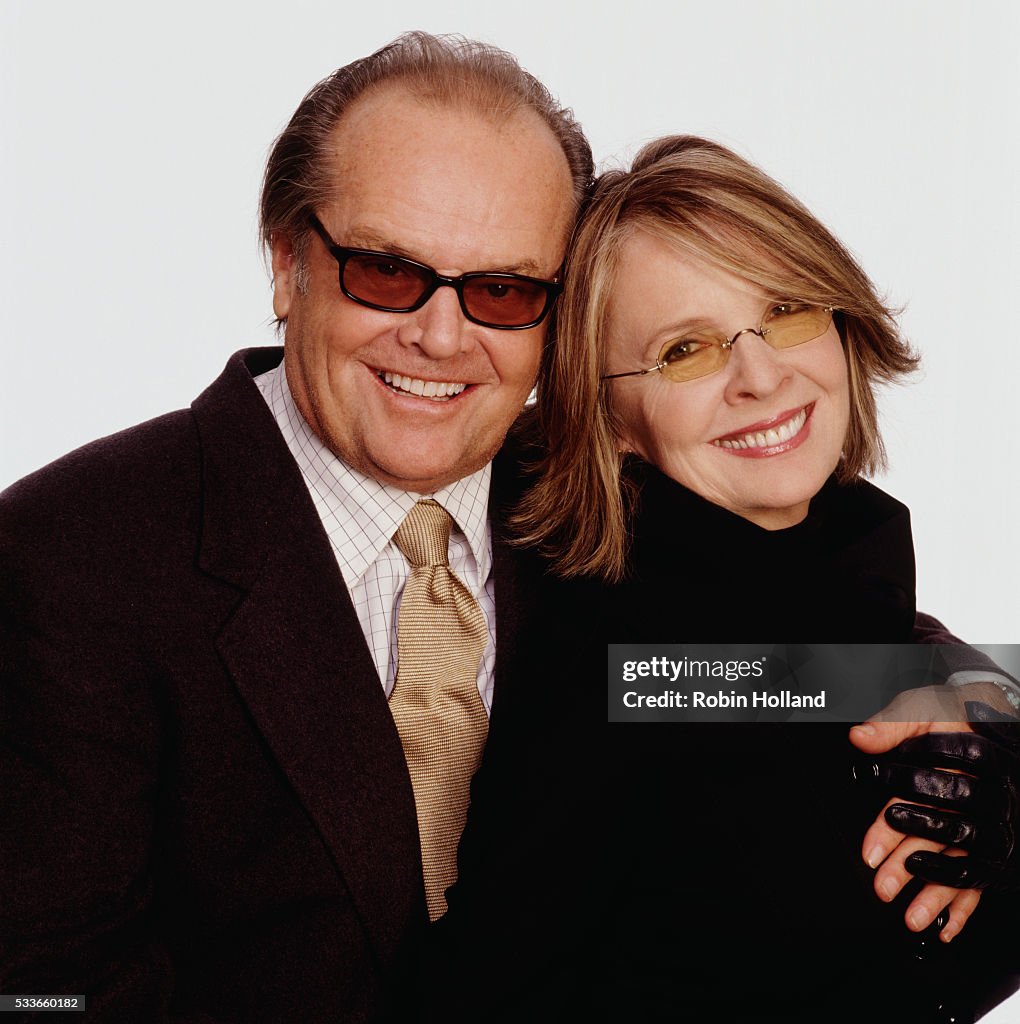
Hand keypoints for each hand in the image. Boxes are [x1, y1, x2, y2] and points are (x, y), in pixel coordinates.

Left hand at [849, 683, 1018, 939]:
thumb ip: (890, 725)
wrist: (987, 718)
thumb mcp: (919, 710)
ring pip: (965, 864)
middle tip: (880, 881)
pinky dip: (964, 907)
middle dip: (909, 861)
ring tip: (910, 917)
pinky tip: (946, 928)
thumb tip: (859, 737)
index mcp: (968, 760)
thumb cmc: (951, 714)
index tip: (875, 834)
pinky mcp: (992, 844)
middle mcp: (986, 796)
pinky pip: (980, 879)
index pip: (930, 789)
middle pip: (945, 834)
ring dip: (936, 894)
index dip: (899, 812)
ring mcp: (992, 823)